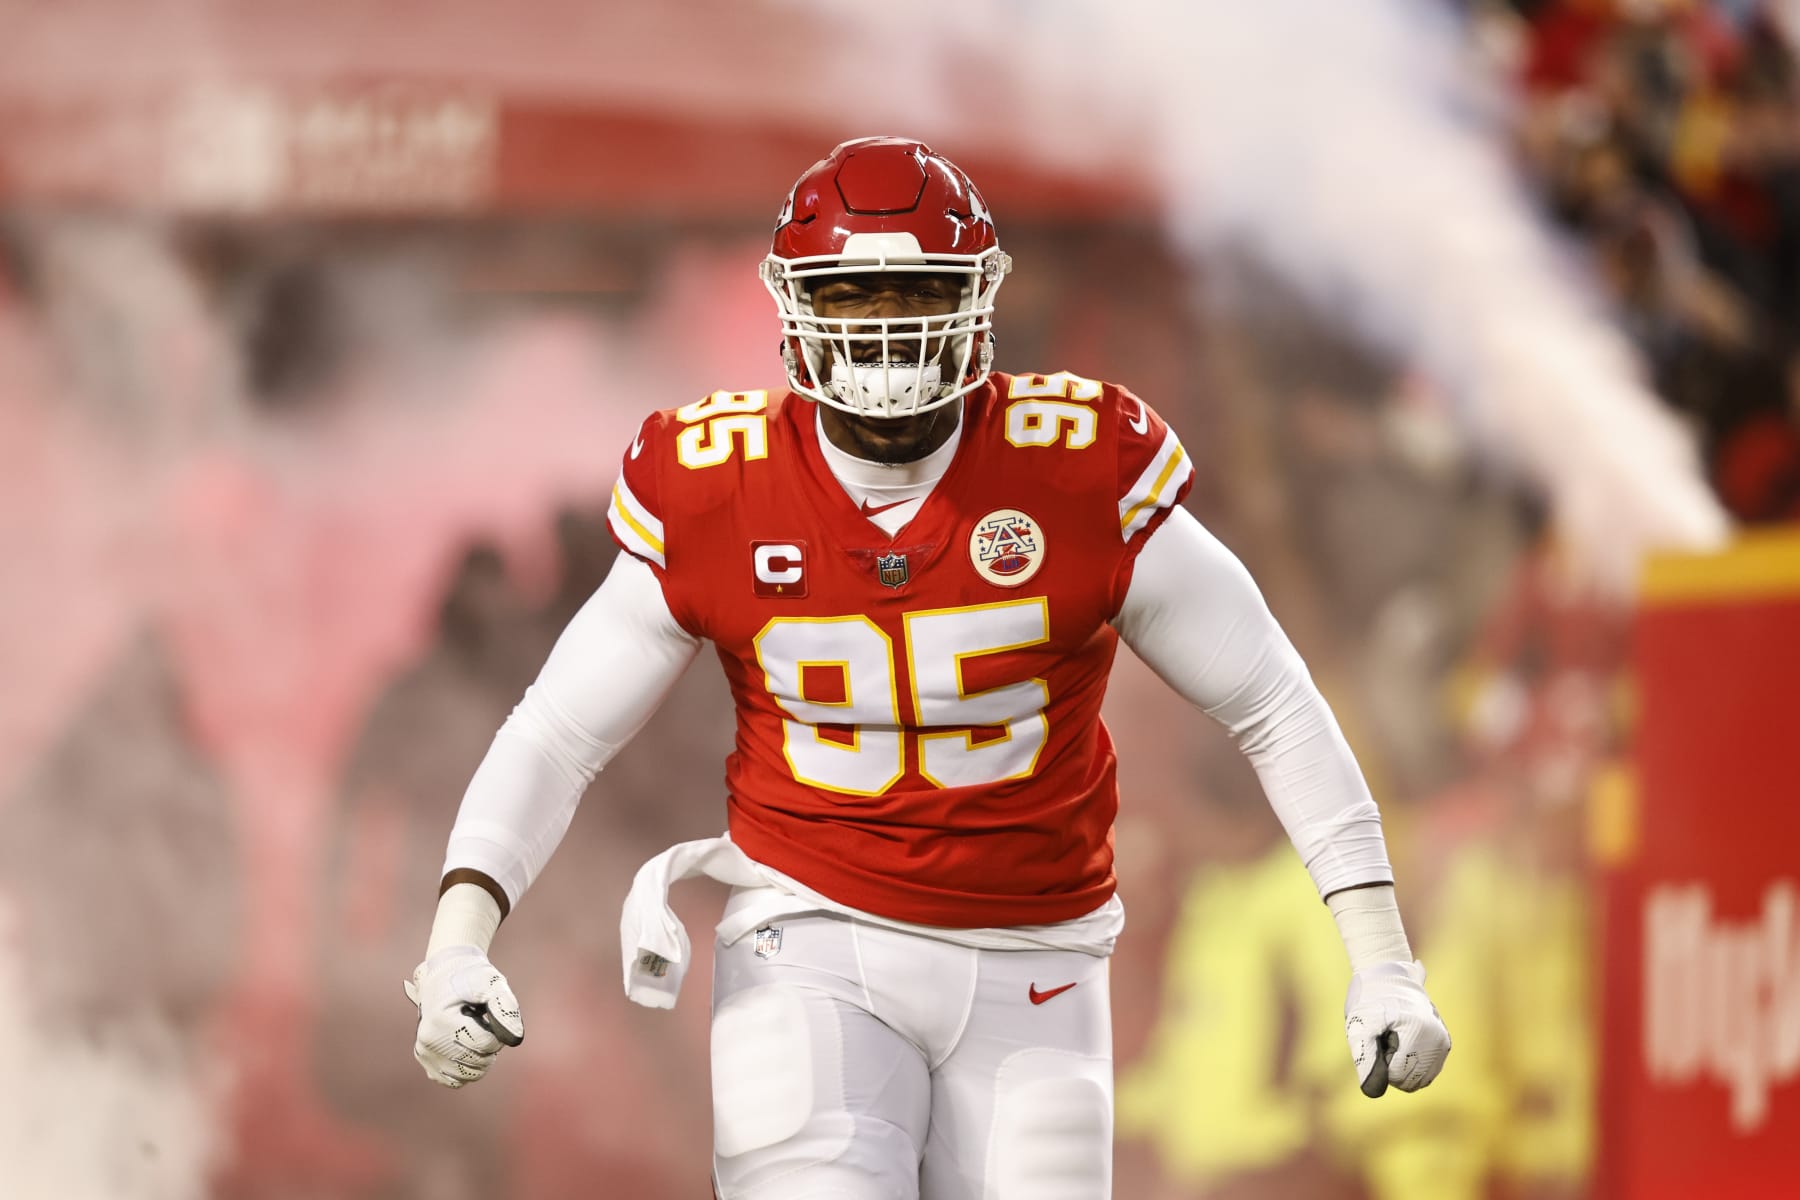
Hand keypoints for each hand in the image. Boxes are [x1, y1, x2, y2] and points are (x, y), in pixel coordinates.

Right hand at [404, 945, 524, 1087]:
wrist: (444, 974)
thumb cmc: (470, 977)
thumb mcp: (491, 982)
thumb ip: (505, 1007)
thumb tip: (516, 1039)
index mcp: (441, 1021)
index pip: (486, 1044)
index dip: (498, 1032)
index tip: (491, 1016)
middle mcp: (428, 1041)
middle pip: (478, 1062)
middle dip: (491, 1045)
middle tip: (483, 1023)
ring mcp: (425, 1053)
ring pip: (469, 1075)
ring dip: (481, 1058)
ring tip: (474, 1033)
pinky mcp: (426, 1061)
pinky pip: (455, 1080)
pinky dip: (467, 1068)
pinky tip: (466, 1047)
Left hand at [1343, 959, 1449, 1096]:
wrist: (1386, 974)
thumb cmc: (1369, 999)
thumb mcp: (1359, 1026)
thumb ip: (1365, 1059)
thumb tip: (1373, 1092)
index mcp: (1420, 1032)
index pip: (1396, 1075)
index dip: (1380, 1059)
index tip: (1379, 1033)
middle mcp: (1438, 1039)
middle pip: (1410, 1080)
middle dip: (1391, 1063)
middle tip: (1385, 1034)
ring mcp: (1444, 1042)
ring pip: (1419, 1079)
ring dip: (1402, 1063)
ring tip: (1394, 1035)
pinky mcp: (1444, 1044)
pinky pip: (1426, 1072)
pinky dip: (1411, 1063)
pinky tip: (1404, 1039)